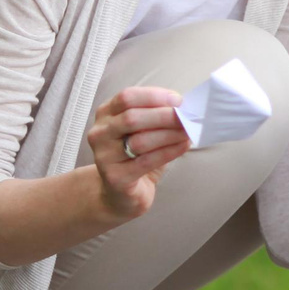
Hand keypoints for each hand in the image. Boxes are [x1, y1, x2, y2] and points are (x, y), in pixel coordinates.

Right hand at [84, 85, 188, 221]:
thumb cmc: (136, 156)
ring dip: (169, 134)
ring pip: (139, 140)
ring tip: (188, 131)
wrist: (121, 192)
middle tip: (186, 117)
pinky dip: (169, 151)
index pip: (127, 97)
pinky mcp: (115, 177)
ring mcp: (104, 156)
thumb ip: (156, 115)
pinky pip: (146, 161)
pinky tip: (183, 146)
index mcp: (105, 114)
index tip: (177, 100)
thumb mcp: (142, 130)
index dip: (153, 96)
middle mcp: (100, 133)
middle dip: (164, 116)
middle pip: (132, 118)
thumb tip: (183, 107)